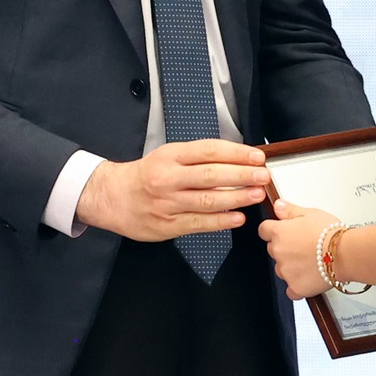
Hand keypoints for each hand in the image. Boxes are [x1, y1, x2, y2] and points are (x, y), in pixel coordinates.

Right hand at [75, 139, 268, 240]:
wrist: (112, 197)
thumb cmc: (146, 175)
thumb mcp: (168, 156)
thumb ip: (198, 158)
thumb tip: (238, 159)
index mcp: (171, 156)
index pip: (209, 151)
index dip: (236, 153)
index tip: (257, 156)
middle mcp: (169, 178)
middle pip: (212, 175)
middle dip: (242, 176)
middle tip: (263, 176)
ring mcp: (168, 203)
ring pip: (208, 200)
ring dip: (237, 198)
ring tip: (256, 195)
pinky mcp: (167, 225)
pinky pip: (199, 223)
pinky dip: (221, 221)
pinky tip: (237, 218)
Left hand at [258, 200, 339, 299]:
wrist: (344, 253)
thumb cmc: (330, 233)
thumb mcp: (311, 213)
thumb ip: (289, 210)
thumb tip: (277, 206)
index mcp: (279, 232)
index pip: (264, 230)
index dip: (273, 230)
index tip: (283, 232)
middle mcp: (278, 252)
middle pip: (273, 250)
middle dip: (285, 248)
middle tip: (304, 245)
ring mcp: (286, 271)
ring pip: (282, 269)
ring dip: (291, 266)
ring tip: (311, 261)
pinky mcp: (296, 287)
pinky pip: (291, 290)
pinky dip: (298, 285)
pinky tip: (309, 277)